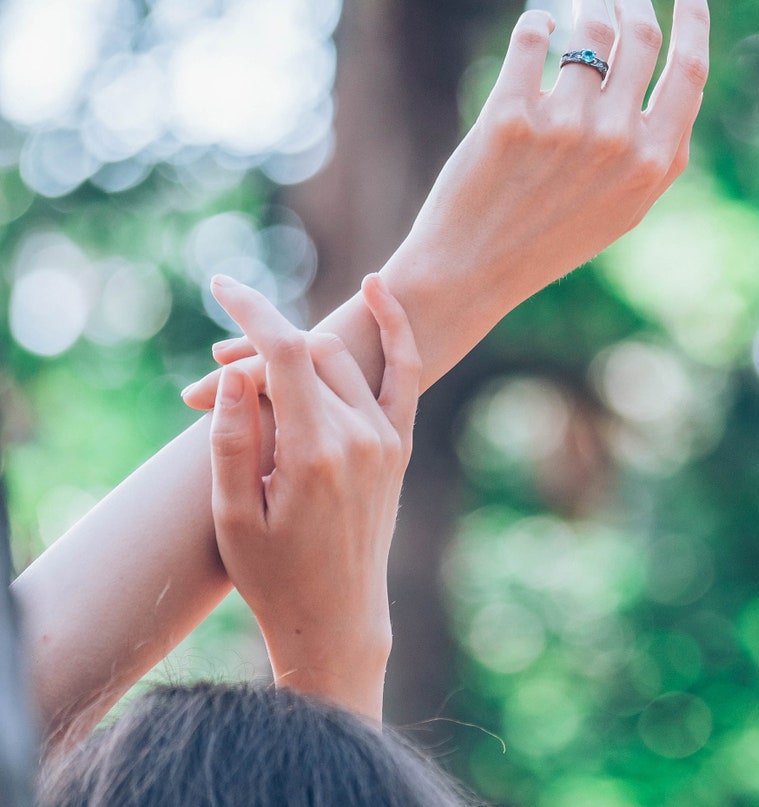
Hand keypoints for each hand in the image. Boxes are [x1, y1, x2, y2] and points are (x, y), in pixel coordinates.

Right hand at [207, 272, 418, 722]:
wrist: (335, 618)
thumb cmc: (271, 574)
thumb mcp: (232, 516)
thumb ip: (232, 440)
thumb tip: (239, 371)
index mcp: (314, 452)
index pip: (285, 354)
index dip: (252, 312)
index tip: (222, 284)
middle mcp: (359, 436)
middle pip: (304, 357)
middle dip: (256, 358)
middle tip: (209, 391)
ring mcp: (386, 437)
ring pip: (337, 361)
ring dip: (293, 356)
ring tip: (246, 384)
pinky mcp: (399, 443)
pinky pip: (405, 370)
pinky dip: (395, 328)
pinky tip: (375, 288)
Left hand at [389, 0, 708, 315]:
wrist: (471, 270)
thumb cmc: (550, 236)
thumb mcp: (626, 207)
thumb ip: (658, 151)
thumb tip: (678, 81)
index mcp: (656, 162)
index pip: (691, 70)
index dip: (693, 16)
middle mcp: (618, 141)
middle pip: (640, 36)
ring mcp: (565, 127)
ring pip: (588, 30)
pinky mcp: (511, 116)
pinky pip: (533, 38)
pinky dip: (538, 22)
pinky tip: (537, 25)